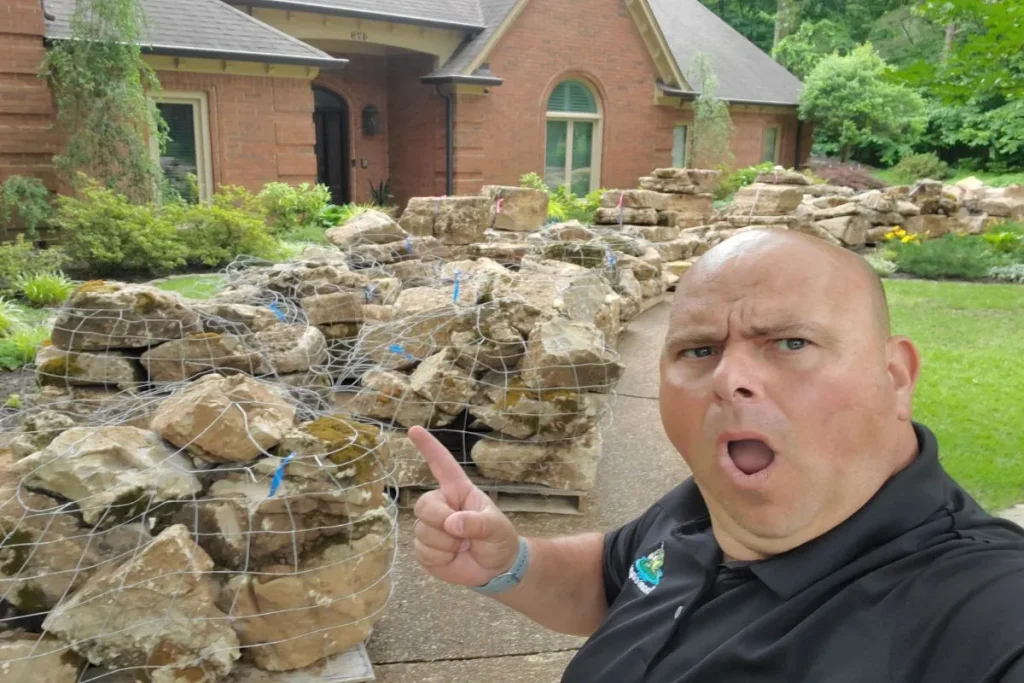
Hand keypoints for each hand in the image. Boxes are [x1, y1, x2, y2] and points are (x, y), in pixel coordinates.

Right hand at [409, 426, 520, 587]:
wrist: (496, 570)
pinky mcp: (425, 549)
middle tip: (460, 535)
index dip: (429, 447)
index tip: (414, 430)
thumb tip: (452, 523)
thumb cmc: (498, 540)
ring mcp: (431, 527)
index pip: (442, 465)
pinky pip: (422, 551)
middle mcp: (442, 505)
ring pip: (422, 531)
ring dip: (446, 544)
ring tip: (463, 546)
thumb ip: (477, 524)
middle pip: (424, 505)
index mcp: (459, 491)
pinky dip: (440, 558)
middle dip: (440, 520)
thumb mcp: (496, 529)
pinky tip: (453, 557)